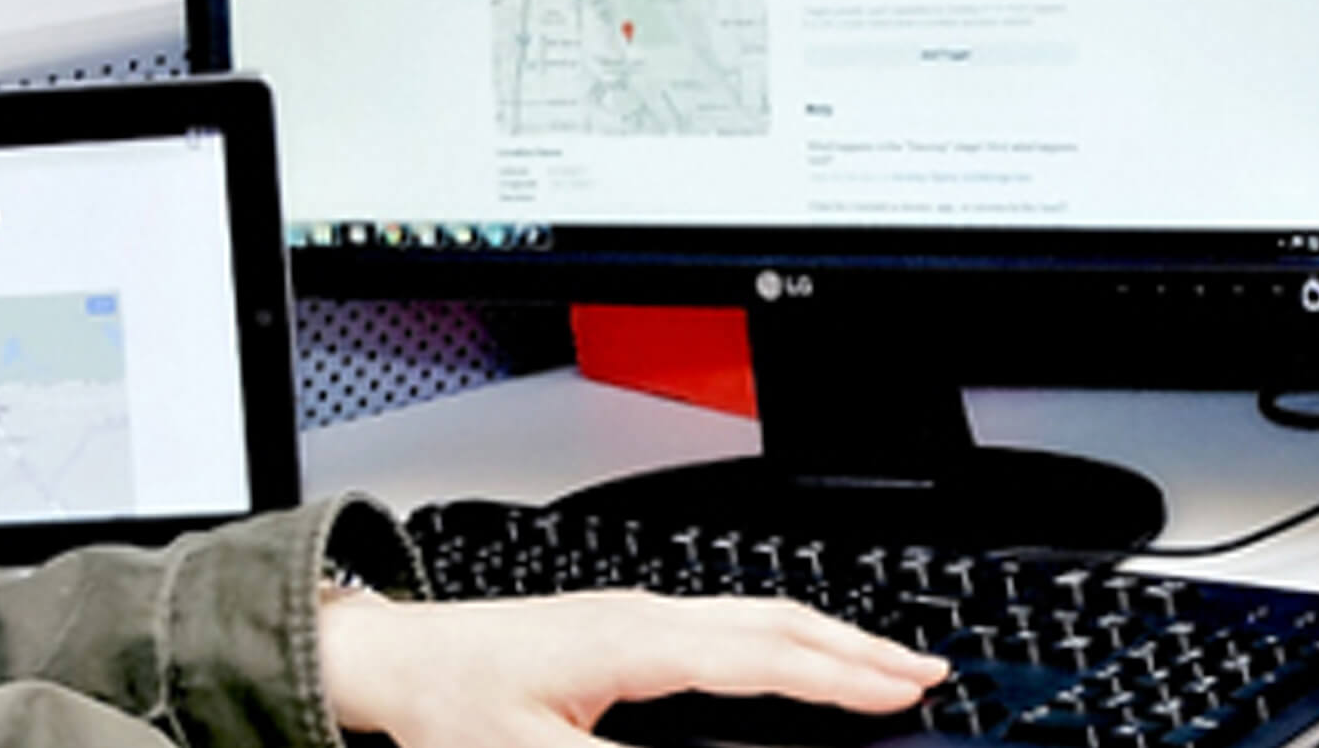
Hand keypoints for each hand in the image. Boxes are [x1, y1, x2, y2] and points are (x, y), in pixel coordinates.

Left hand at [316, 588, 947, 747]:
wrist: (391, 660)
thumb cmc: (449, 707)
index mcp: (633, 640)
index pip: (763, 654)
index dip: (840, 674)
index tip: (903, 689)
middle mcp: (642, 613)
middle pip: (775, 620)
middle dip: (856, 646)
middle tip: (926, 674)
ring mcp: (634, 611)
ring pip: (753, 614)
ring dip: (824, 636)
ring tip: (882, 662)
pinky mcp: (622, 623)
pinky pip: (725, 621)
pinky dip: (781, 636)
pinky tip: (797, 654)